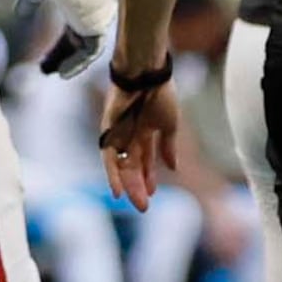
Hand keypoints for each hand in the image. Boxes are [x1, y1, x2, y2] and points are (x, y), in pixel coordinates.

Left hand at [100, 74, 181, 207]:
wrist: (147, 73)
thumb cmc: (160, 93)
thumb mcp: (169, 125)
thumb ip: (169, 147)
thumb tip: (173, 168)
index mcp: (146, 132)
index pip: (146, 160)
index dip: (149, 177)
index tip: (153, 194)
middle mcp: (130, 135)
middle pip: (132, 166)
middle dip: (138, 186)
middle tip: (145, 207)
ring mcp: (118, 133)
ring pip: (121, 165)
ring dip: (127, 185)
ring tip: (134, 202)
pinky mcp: (108, 130)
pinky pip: (108, 157)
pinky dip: (112, 174)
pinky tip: (117, 191)